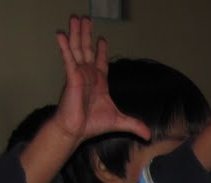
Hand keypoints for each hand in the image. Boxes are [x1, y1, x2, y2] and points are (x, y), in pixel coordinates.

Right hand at [49, 16, 149, 145]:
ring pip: (77, 49)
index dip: (101, 50)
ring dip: (76, 33)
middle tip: (85, 18)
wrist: (76, 131)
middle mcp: (88, 75)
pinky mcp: (71, 77)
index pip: (100, 62)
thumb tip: (148, 135)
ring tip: (75, 18)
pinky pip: (68, 58)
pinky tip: (61, 34)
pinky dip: (64, 46)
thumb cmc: (92, 125)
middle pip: (87, 49)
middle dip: (87, 34)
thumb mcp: (119, 122)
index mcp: (99, 82)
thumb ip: (134, 125)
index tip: (102, 39)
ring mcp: (79, 74)